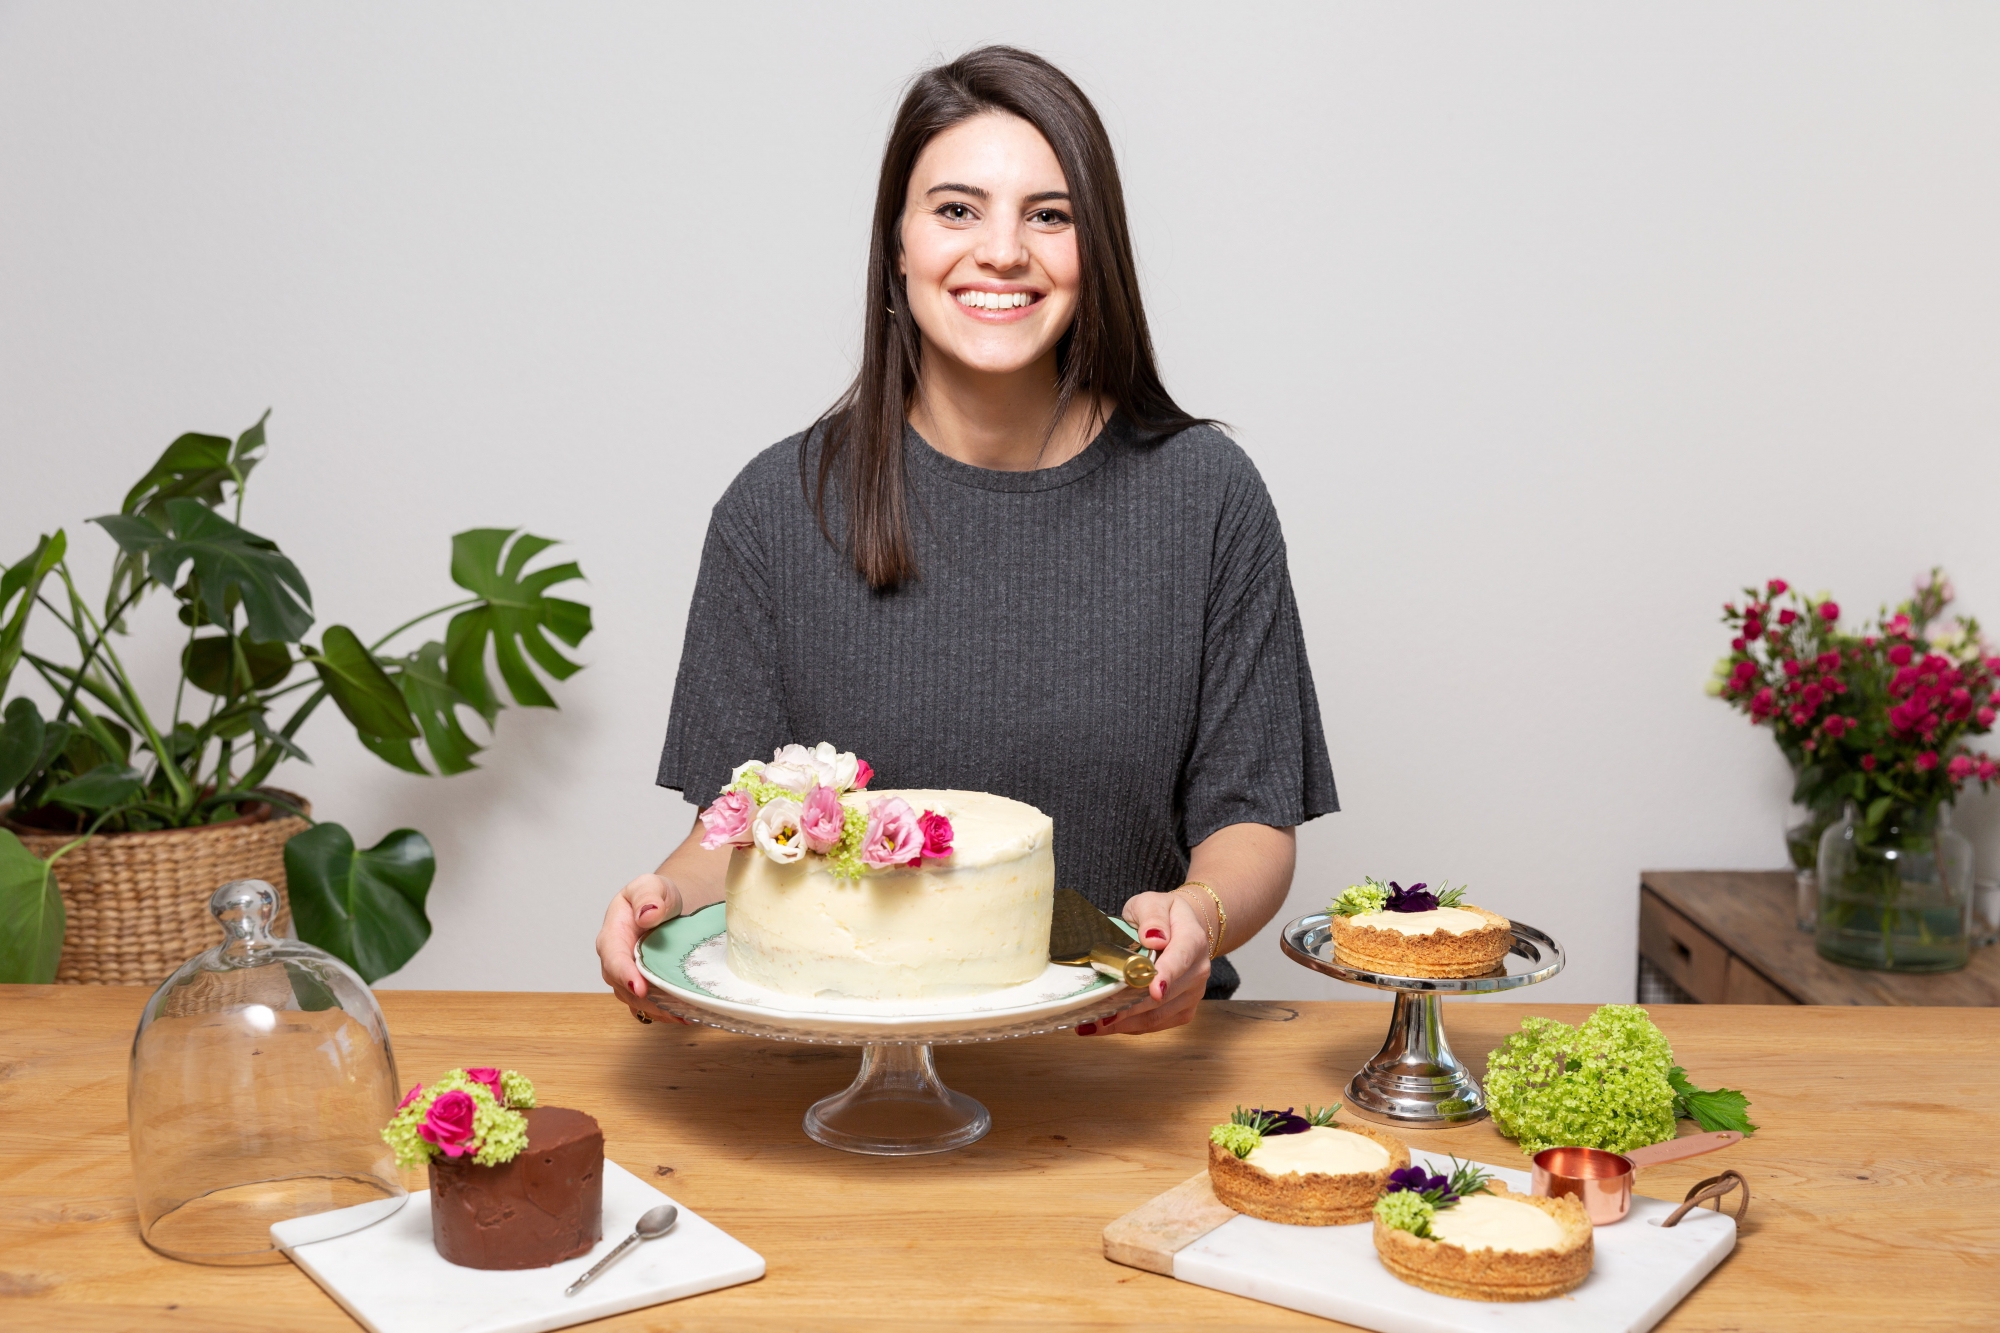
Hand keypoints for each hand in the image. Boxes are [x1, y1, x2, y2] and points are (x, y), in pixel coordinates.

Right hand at [596, 873, 690, 1023]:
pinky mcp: (643, 989)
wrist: (662, 908)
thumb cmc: (652, 897)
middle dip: (646, 1001)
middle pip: (625, 988)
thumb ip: (647, 896)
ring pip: (638, 1002)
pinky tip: (686, 1015)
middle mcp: (615, 963)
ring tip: (684, 1015)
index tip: (639, 987)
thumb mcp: (650, 886)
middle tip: (672, 1008)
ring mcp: (628, 979)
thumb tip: (647, 913)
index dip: (625, 974)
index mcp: (612, 937)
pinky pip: (650, 1007)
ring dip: (659, 1010)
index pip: (613, 958)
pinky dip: (666, 1013)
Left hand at [1078, 890, 1210, 1035]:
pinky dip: (1131, 1026)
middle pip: (1165, 995)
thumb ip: (1152, 916)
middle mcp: (1198, 971)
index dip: (1166, 976)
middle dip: (1132, 1007)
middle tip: (1100, 1014)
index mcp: (1193, 940)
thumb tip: (1153, 937)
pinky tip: (1106, 1025)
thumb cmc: (1163, 915)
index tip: (1153, 990)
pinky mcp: (1184, 1010)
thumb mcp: (1153, 903)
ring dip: (1126, 1023)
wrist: (1183, 928)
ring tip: (1095, 1024)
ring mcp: (1193, 993)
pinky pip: (1157, 1023)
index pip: (1180, 959)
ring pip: (1158, 1015)